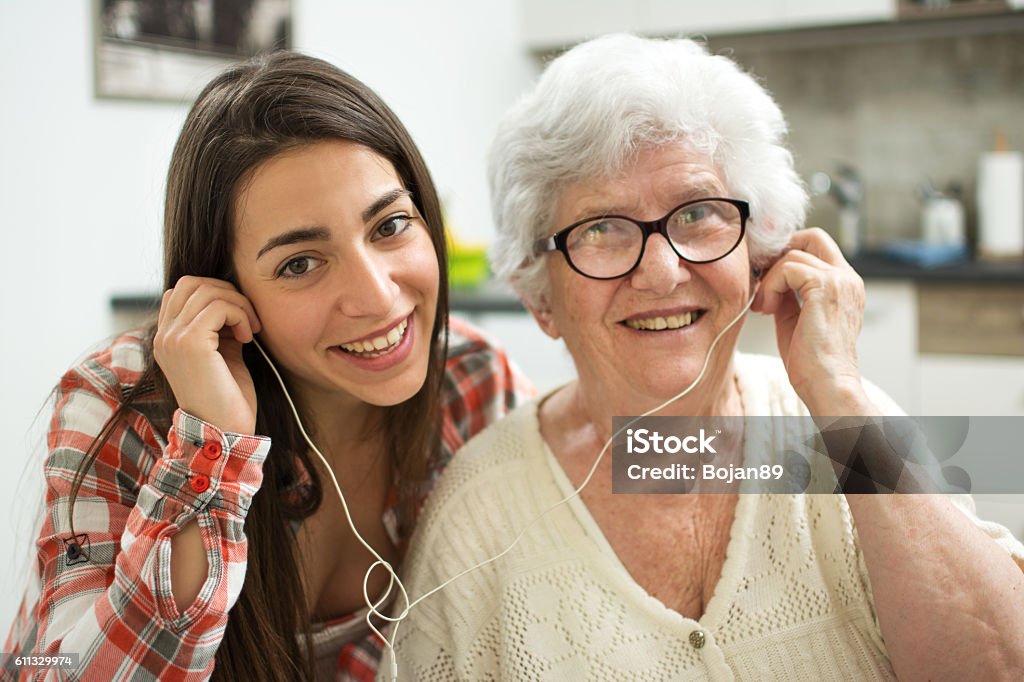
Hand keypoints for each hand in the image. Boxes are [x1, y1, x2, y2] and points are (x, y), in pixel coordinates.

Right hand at [153, 276, 261, 434]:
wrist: (225, 432)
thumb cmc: (228, 398)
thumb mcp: (223, 353)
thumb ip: (220, 326)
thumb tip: (233, 299)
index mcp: (167, 338)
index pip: (183, 289)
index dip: (215, 293)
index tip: (238, 319)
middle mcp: (163, 336)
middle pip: (192, 283)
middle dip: (228, 292)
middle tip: (248, 319)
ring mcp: (173, 338)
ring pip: (207, 290)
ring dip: (238, 304)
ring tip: (251, 330)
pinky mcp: (190, 343)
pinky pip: (218, 306)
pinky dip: (240, 314)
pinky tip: (248, 339)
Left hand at [751, 228, 874, 415]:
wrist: (826, 385)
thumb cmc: (811, 361)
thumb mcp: (795, 318)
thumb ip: (788, 294)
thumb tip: (767, 277)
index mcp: (845, 285)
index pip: (818, 246)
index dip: (788, 253)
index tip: (765, 275)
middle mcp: (848, 278)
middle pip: (812, 236)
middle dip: (779, 252)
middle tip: (760, 278)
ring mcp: (840, 280)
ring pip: (793, 253)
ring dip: (769, 278)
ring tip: (764, 306)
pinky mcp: (827, 287)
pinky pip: (788, 268)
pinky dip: (771, 286)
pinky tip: (767, 309)